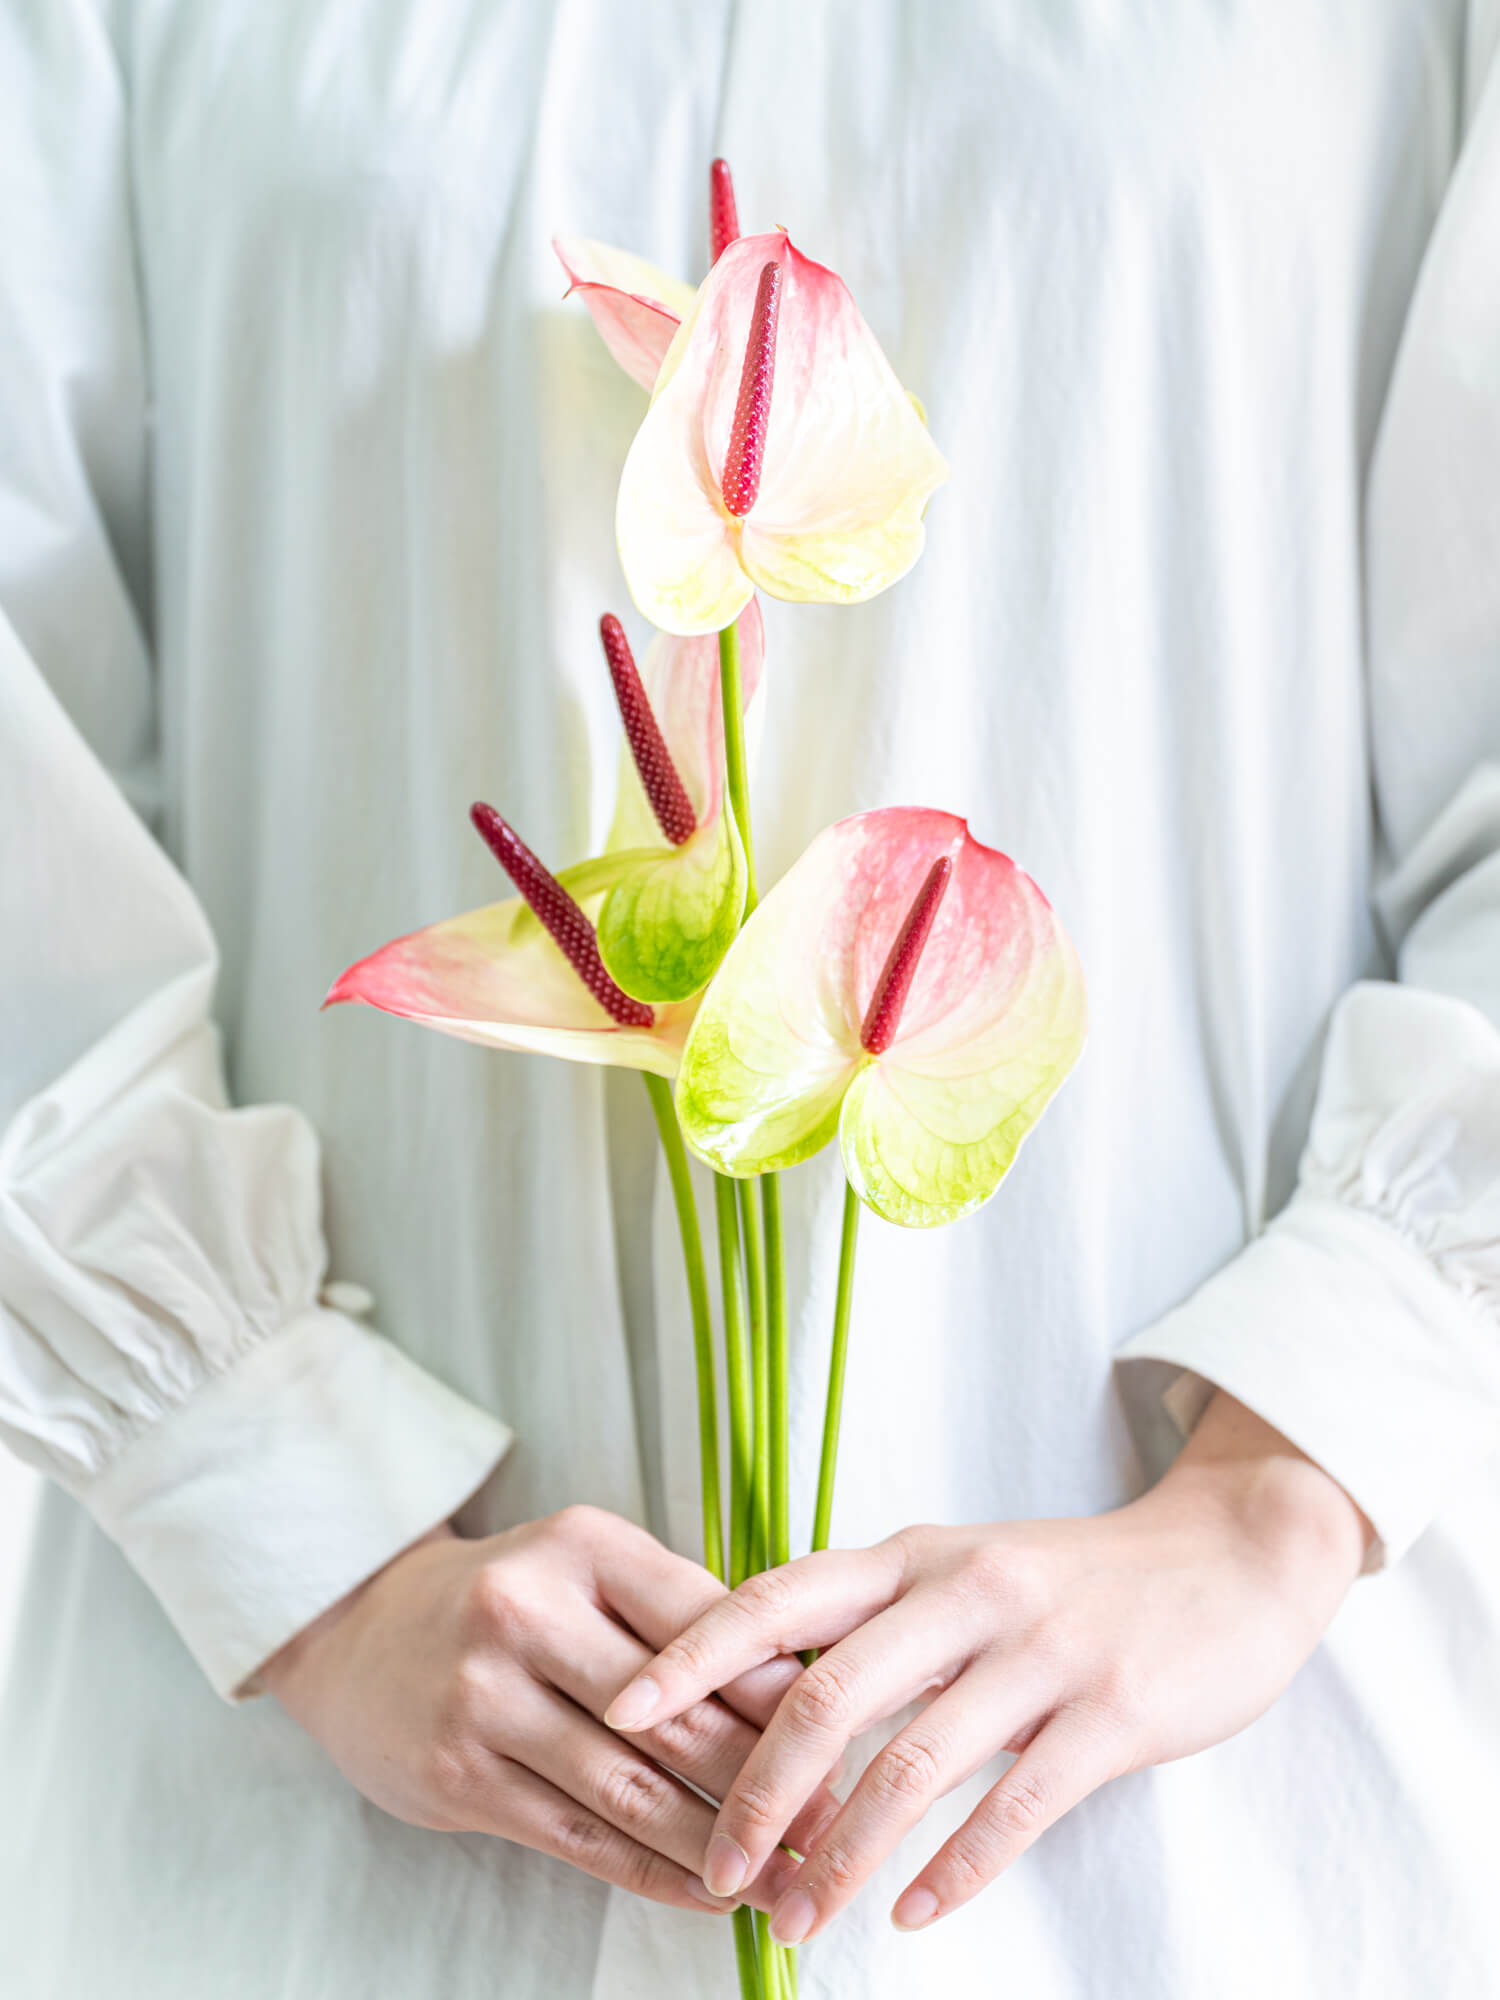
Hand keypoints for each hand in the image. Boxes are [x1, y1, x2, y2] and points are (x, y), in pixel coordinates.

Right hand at [260, 1505, 835, 1915]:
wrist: (361, 1630)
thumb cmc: (510, 1600)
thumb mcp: (587, 1568)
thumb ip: (678, 1614)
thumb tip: (802, 1686)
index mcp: (581, 1544)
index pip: (705, 1624)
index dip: (780, 1691)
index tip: (845, 1737)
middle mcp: (526, 1612)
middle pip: (673, 1715)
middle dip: (764, 1779)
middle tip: (831, 1822)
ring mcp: (485, 1697)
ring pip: (630, 1789)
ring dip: (720, 1844)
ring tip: (786, 1877)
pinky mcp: (459, 1775)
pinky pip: (580, 1837)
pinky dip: (655, 1874)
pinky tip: (709, 1893)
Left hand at [604, 1393, 1371, 1943]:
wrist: (1231, 1556)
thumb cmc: (1071, 1578)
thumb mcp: (962, 1568)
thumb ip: (874, 1616)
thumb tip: (757, 1684)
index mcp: (914, 1556)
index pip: (778, 1596)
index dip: (692, 1653)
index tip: (618, 1711)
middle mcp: (964, 1592)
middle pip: (827, 1692)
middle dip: (756, 1792)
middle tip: (711, 1870)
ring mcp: (1039, 1650)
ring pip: (914, 1762)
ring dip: (846, 1855)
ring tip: (799, 1923)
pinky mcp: (1110, 1712)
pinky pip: (1017, 1804)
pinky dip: (959, 1868)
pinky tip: (919, 1915)